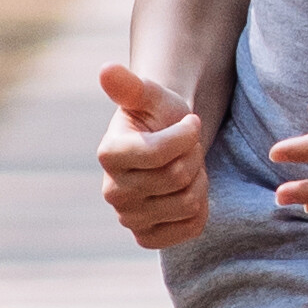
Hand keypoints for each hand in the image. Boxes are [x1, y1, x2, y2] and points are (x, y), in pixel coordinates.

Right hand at [95, 64, 212, 249]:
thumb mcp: (149, 94)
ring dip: (199, 179)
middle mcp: (112, 191)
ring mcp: (128, 218)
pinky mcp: (147, 237)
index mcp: (109, 154)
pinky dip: (201, 207)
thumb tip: (106, 70)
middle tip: (188, 146)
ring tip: (187, 166)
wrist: (166, 142)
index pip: (161, 154)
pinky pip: (191, 227)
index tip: (189, 122)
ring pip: (188, 203)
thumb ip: (129, 85)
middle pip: (178, 178)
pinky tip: (187, 190)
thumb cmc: (159, 115)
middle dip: (194, 155)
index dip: (186, 135)